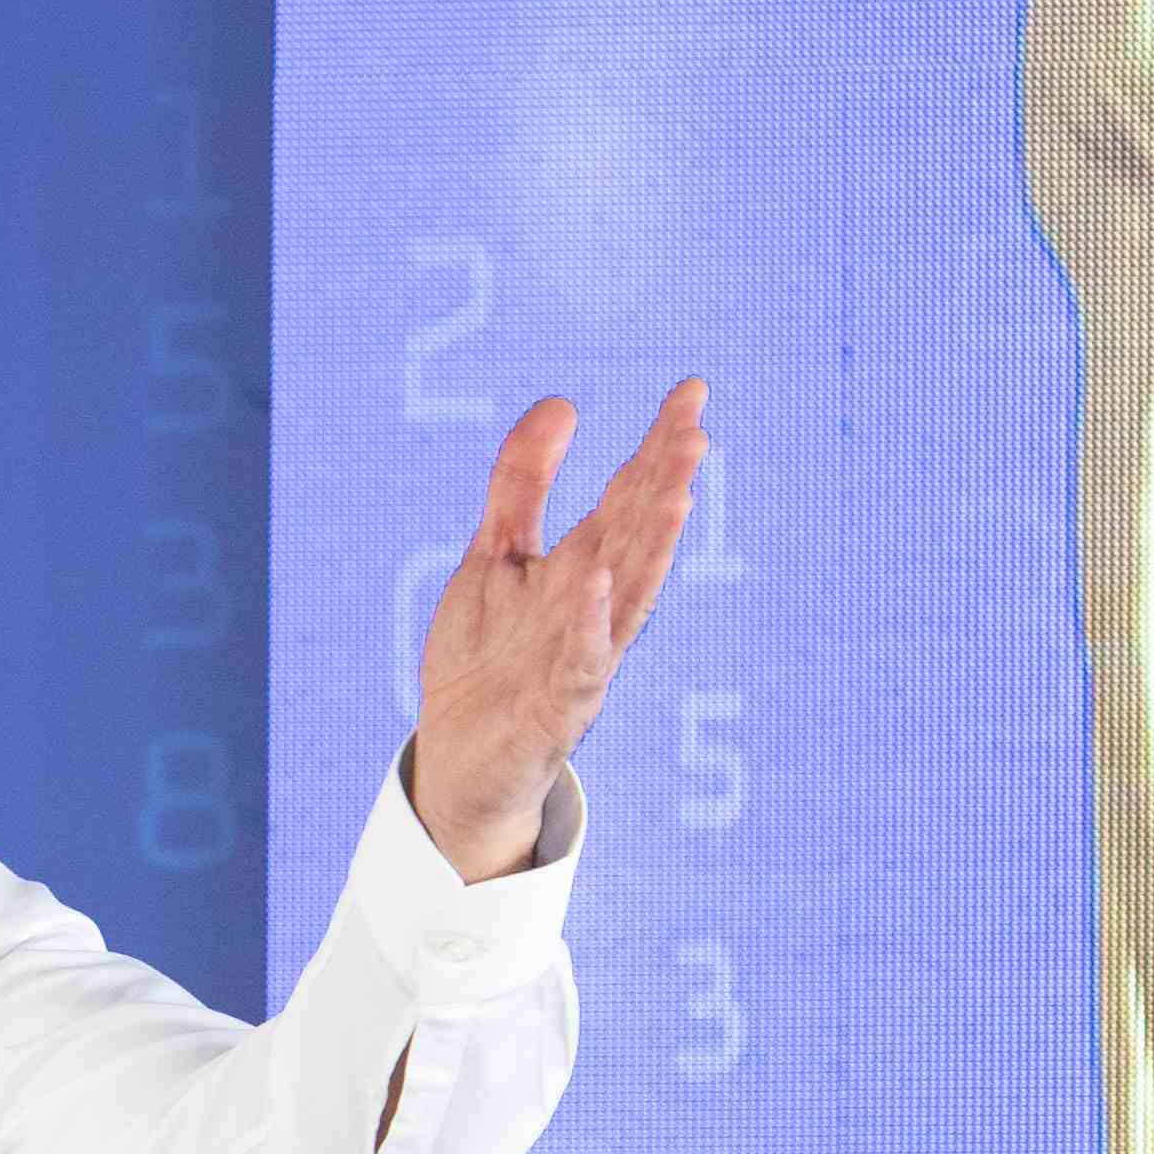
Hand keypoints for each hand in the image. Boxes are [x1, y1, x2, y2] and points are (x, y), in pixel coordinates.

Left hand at [410, 378, 705, 878]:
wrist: (459, 762)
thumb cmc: (487, 657)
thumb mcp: (496, 557)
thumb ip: (522, 485)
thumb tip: (562, 402)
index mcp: (582, 570)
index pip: (627, 499)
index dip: (658, 446)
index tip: (691, 390)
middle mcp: (592, 610)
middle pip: (636, 539)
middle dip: (664, 484)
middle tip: (694, 426)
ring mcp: (578, 659)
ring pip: (624, 595)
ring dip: (651, 545)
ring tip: (676, 487)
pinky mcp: (552, 709)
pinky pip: (576, 665)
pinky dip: (587, 626)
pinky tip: (595, 583)